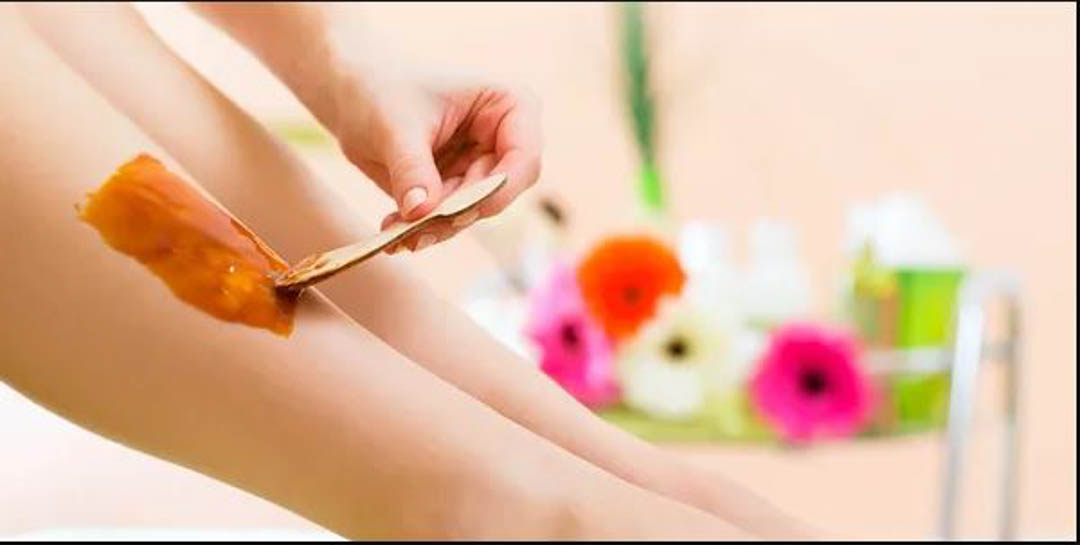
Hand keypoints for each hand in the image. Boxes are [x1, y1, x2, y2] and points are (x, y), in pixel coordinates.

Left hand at [332, 60, 542, 252]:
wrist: (351, 94)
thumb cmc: (380, 89)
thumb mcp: (395, 125)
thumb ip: (412, 169)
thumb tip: (420, 211)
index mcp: (509, 105)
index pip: (524, 158)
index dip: (497, 189)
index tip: (456, 210)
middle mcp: (503, 141)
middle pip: (496, 193)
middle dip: (455, 213)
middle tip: (414, 230)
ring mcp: (481, 168)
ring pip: (471, 214)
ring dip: (434, 228)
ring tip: (394, 234)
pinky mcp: (456, 190)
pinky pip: (447, 221)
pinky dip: (421, 229)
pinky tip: (391, 232)